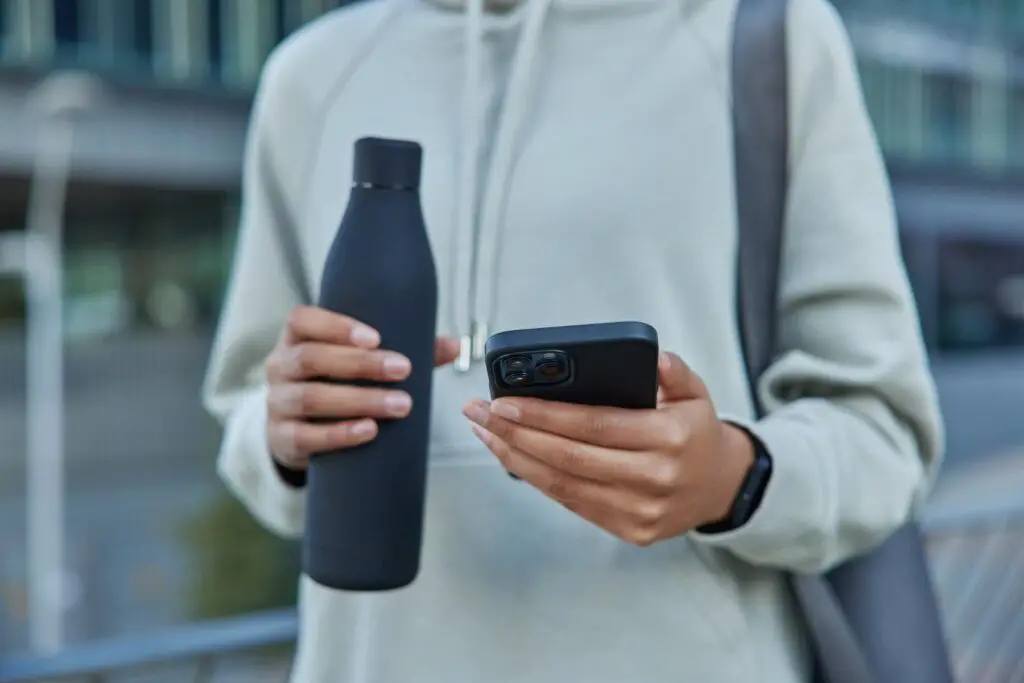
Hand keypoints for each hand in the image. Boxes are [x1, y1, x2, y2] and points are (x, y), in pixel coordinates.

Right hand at [265, 306, 460, 470]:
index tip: (376, 337)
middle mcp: (280, 366)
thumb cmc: (335, 384)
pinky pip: (305, 437)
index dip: (336, 326)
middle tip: (404, 369)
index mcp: (296, 338)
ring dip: (359, 400)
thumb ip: (405, 349)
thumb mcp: (360, 362)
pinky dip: (339, 434)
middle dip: (361, 364)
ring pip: (310, 398)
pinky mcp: (281, 439)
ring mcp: (276, 403)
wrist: (297, 431)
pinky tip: (369, 431)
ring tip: (401, 405)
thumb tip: (455, 345)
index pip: (303, 320)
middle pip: (311, 358)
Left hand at [462, 352, 754, 545]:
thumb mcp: (697, 394)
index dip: (543, 415)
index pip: (594, 424)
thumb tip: (655, 357)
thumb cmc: (696, 433)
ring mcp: (641, 511)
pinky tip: (513, 458)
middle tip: (479, 413)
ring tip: (485, 433)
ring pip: (564, 485)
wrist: (722, 487)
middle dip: (516, 433)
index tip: (504, 401)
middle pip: (569, 457)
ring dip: (515, 459)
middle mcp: (655, 478)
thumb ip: (675, 372)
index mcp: (670, 438)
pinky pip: (572, 504)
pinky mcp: (630, 531)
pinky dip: (538, 480)